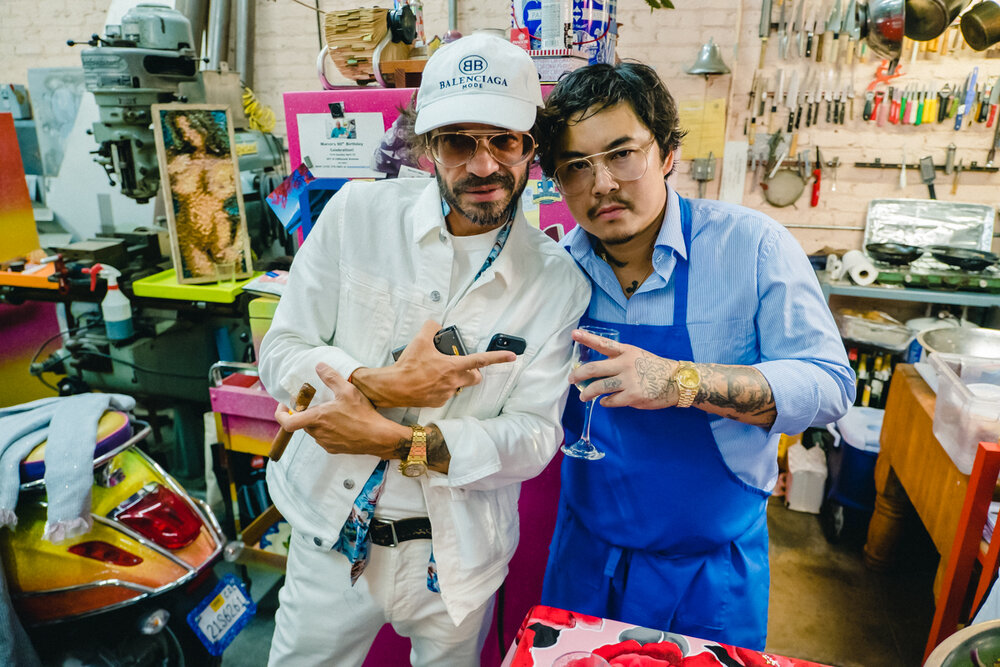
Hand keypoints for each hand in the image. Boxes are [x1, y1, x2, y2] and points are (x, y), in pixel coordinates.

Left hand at [275, 363, 407, 456]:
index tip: (284, 405)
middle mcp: (318, 433)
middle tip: (314, 403)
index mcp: (317, 419)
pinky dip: (327, 430)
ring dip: (317, 421)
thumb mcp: (347, 390)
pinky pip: (324, 438)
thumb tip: (319, 366)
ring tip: (331, 411)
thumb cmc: (362, 414)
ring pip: (314, 431)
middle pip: (302, 423)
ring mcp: (326, 443)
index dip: (280, 414)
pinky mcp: (334, 449)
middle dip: (305, 413)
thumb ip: (331, 377)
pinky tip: (341, 423)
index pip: (287, 422)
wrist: (378, 437)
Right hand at [351, 320, 515, 407]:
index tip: (512, 356)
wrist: (394, 387)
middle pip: (475, 378)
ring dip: (454, 379)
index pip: (481, 361)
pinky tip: (427, 382)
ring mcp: (447, 393)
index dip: (499, 358)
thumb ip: (431, 327)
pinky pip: (445, 394)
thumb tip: (435, 324)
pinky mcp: (438, 402)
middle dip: (473, 372)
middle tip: (461, 365)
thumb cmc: (408, 366)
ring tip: (437, 373)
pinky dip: (440, 388)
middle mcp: (454, 381)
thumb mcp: (419, 340)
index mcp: (454, 366)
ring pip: (459, 386)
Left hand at [568, 328, 678, 409]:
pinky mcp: (633, 396)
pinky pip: (611, 401)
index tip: (574, 334)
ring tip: (583, 397)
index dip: (587, 338)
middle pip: (594, 368)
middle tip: (571, 379)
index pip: (603, 344)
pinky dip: (605, 402)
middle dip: (578, 375)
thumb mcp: (636, 356)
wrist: (676, 381)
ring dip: (587, 393)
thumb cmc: (654, 368)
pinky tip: (604, 402)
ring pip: (599, 387)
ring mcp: (628, 380)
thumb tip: (597, 373)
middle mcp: (625, 364)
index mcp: (626, 351)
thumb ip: (618, 361)